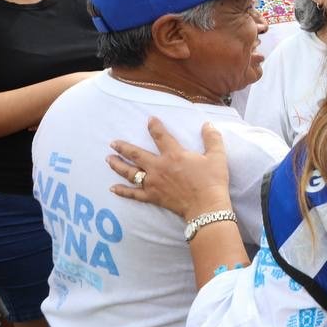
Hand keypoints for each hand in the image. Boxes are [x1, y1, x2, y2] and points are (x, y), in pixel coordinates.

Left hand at [107, 118, 232, 220]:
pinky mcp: (152, 197)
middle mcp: (159, 167)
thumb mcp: (217, 156)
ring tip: (109, 160)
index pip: (160, 136)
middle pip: (136, 154)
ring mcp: (153, 182)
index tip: (149, 120)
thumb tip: (207, 124)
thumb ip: (212, 138)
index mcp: (174, 155)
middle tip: (113, 143)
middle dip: (123, 147)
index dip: (154, 127)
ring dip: (118, 165)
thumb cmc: (212, 180)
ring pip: (130, 172)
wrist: (206, 206)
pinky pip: (133, 194)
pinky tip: (113, 188)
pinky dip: (122, 191)